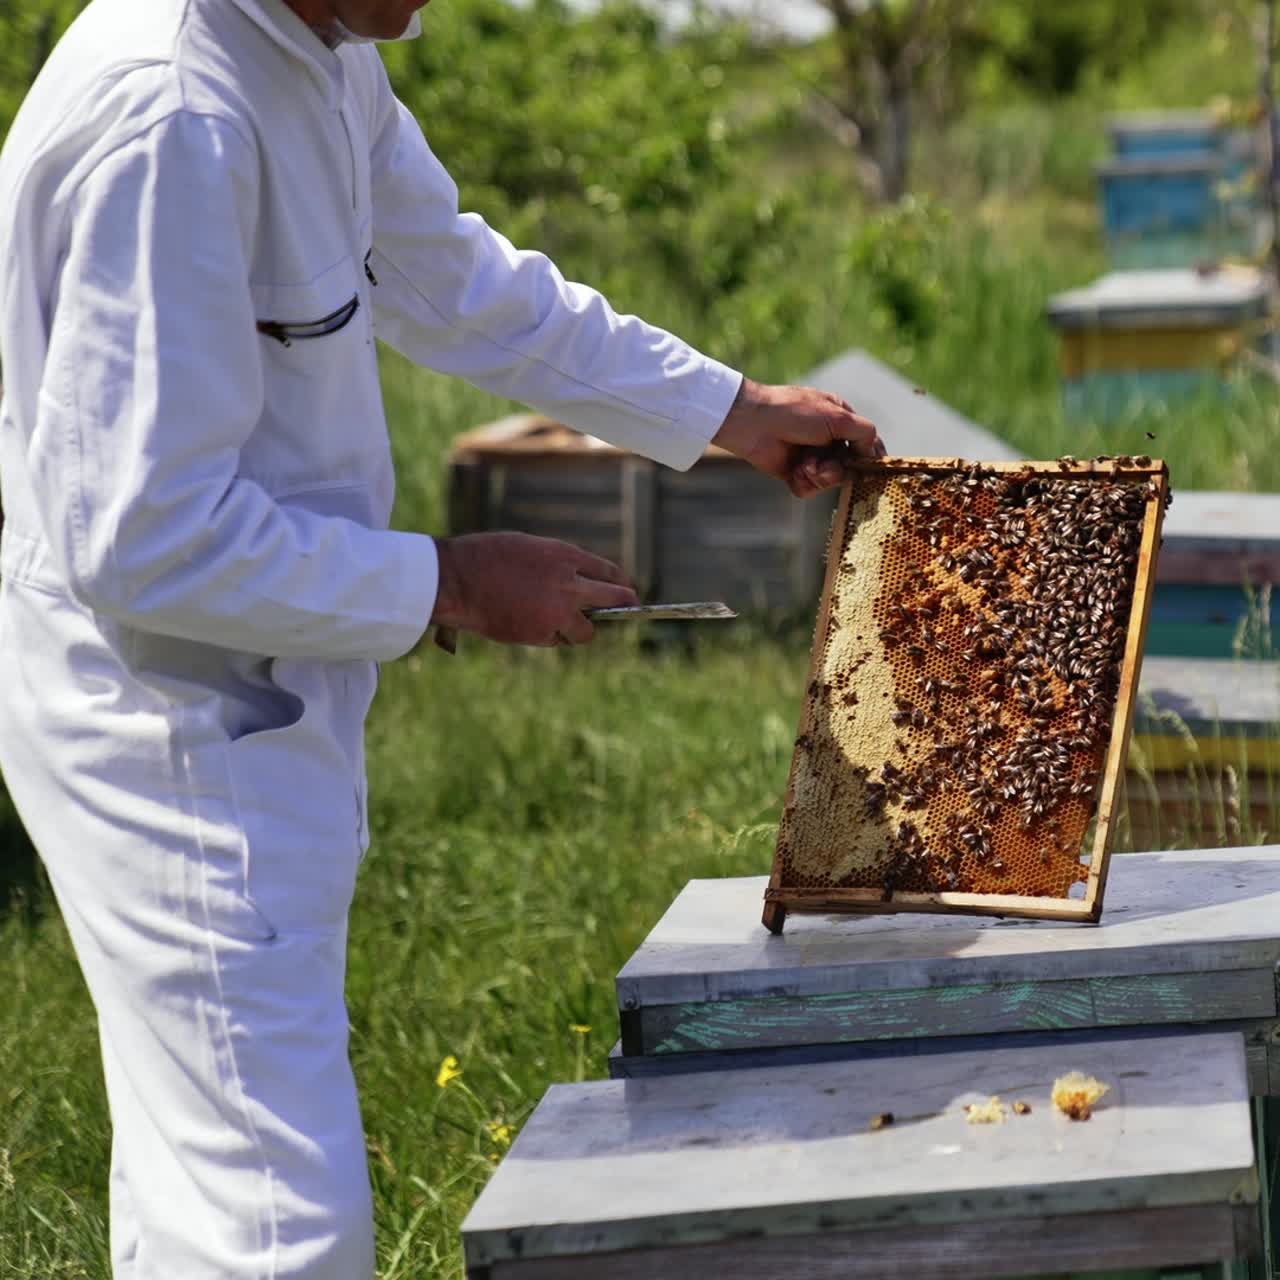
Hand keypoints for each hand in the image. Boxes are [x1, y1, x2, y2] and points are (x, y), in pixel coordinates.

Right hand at [430, 532, 637, 646]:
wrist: (457, 580)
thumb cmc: (484, 558)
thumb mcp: (527, 548)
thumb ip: (554, 565)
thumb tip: (572, 580)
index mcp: (564, 556)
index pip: (607, 571)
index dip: (619, 582)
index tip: (626, 589)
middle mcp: (569, 583)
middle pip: (613, 598)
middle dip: (624, 605)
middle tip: (632, 608)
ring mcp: (557, 611)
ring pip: (587, 631)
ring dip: (578, 630)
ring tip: (559, 625)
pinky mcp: (541, 633)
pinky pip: (556, 640)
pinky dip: (548, 637)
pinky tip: (528, 626)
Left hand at [712, 377, 884, 497]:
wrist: (753, 424)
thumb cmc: (795, 413)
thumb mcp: (836, 416)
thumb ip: (863, 432)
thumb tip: (875, 452)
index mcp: (841, 419)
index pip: (867, 443)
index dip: (870, 458)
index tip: (873, 471)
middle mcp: (828, 439)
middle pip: (849, 468)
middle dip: (836, 469)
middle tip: (821, 465)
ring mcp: (811, 457)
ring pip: (830, 481)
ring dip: (818, 475)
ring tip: (804, 465)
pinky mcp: (794, 473)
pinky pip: (809, 489)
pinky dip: (802, 483)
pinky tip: (794, 472)